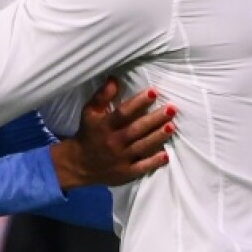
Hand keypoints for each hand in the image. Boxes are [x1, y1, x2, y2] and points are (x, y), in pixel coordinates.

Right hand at [51, 78, 174, 189]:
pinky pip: (141, 167)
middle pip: (136, 129)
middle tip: (172, 109)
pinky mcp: (125, 173)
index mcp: (104, 126)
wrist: (79, 163)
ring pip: (141, 146)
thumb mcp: (90, 112)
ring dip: (157, 137)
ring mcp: (120, 159)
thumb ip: (102, 96)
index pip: (123, 113)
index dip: (138, 102)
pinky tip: (166, 155)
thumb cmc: (89, 133)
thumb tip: (115, 79)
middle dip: (154, 119)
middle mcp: (113, 142)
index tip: (154, 92)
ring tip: (172, 126)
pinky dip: (153, 162)